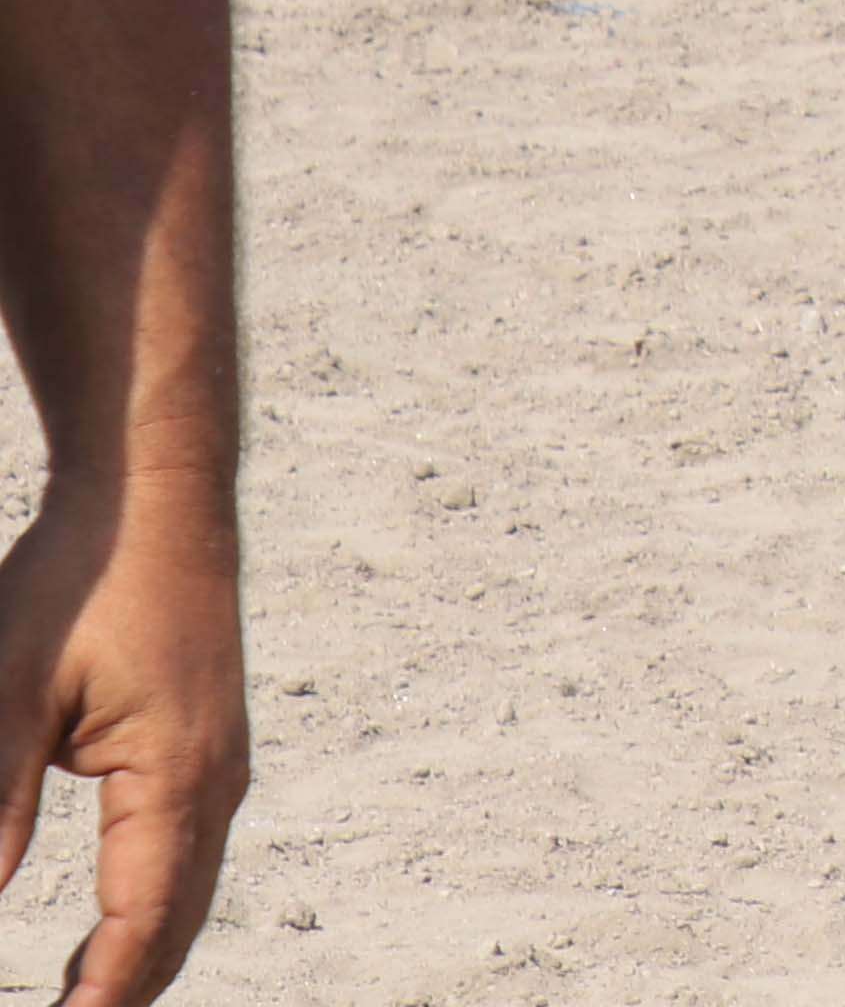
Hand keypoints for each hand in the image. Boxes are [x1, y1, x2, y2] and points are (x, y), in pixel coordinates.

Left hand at [0, 474, 246, 1006]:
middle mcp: (215, 779)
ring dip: (134, 960)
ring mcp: (219, 762)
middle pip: (175, 923)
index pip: (140, 921)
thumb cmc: (81, 578)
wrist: (156, 493)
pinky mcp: (205, 745)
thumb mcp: (11, 693)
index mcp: (177, 773)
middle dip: (123, 993)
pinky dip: (147, 913)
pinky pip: (183, 855)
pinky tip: (102, 938)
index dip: (98, 996)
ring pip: (185, 894)